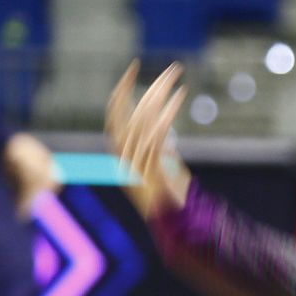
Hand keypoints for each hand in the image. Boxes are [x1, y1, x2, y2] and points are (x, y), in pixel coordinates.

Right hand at [106, 61, 191, 218]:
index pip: (115, 115)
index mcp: (122, 156)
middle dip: (153, 86)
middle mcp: (123, 158)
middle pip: (133, 112)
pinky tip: (181, 97)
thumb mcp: (166, 170)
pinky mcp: (150, 170)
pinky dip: (167, 112)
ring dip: (164, 94)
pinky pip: (155, 133)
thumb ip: (162, 150)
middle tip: (174, 68)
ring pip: (144, 119)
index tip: (133, 69)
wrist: (178, 227)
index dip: (122, 91)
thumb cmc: (174, 200)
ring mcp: (135, 165)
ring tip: (181, 78)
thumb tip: (167, 131)